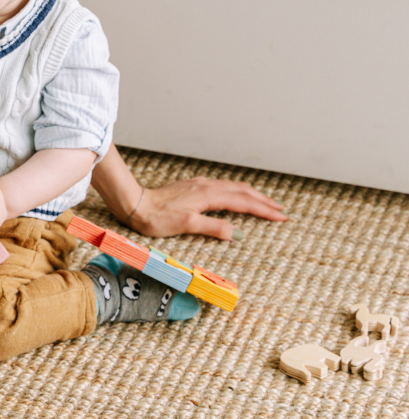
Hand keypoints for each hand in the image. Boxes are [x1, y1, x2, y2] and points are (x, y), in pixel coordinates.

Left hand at [126, 176, 286, 239]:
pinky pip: (222, 187)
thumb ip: (214, 227)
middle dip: (263, 200)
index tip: (281, 216)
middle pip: (242, 191)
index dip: (264, 210)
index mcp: (208, 195)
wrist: (136, 204)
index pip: (243, 202)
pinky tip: (236, 195)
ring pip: (233, 187)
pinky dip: (237, 192)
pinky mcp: (192, 187)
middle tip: (281, 209)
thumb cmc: (157, 217)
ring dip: (252, 195)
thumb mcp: (187, 225)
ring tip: (265, 202)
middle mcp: (206, 187)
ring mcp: (199, 185)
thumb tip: (237, 232)